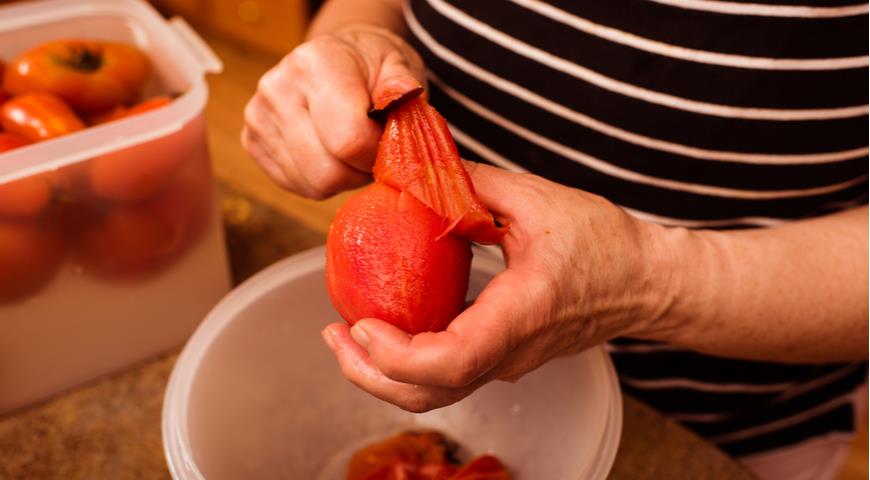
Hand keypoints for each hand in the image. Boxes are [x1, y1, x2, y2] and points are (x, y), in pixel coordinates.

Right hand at [241, 25, 425, 198]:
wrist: (334, 59)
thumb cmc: (370, 67)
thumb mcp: (398, 64)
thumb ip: (403, 85)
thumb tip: (403, 94)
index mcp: (316, 63)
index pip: (349, 139)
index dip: (377, 153)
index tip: (387, 140)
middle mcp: (278, 88)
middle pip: (327, 172)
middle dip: (360, 170)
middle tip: (372, 150)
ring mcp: (258, 117)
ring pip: (313, 184)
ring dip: (343, 177)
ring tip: (351, 148)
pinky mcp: (252, 142)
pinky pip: (298, 185)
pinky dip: (322, 179)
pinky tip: (330, 152)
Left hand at [321, 162, 674, 411]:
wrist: (647, 282)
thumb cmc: (604, 242)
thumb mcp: (538, 198)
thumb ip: (473, 183)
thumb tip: (415, 173)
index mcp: (523, 311)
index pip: (453, 360)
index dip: (397, 355)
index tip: (360, 325)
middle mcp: (513, 351)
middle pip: (431, 393)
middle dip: (369, 373)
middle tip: (332, 335)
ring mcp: (509, 362)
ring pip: (436, 393)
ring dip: (382, 372)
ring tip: (345, 334)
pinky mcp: (505, 358)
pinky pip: (449, 374)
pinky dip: (407, 362)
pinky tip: (384, 328)